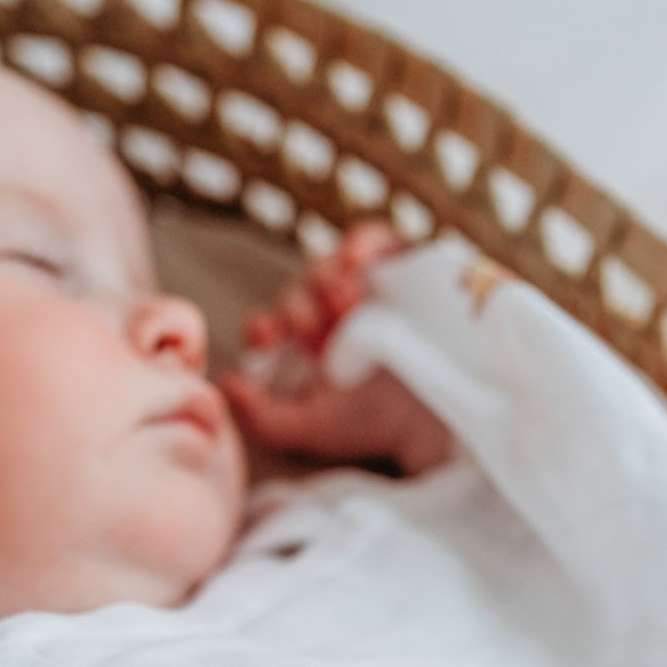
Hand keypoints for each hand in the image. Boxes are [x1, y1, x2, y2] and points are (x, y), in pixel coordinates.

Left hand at [219, 222, 455, 478]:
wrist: (440, 418)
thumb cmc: (373, 426)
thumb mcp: (311, 428)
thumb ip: (262, 416)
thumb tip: (226, 379)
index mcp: (310, 351)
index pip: (273, 324)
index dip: (265, 327)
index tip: (268, 338)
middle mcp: (336, 317)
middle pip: (301, 290)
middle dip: (304, 308)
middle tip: (322, 331)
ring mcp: (370, 291)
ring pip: (332, 263)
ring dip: (329, 277)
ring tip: (344, 300)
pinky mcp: (405, 271)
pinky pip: (381, 239)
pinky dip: (364, 241)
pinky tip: (358, 259)